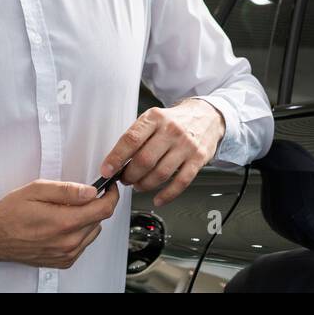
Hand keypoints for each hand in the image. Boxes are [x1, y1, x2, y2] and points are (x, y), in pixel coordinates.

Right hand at [0, 179, 119, 267]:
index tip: (108, 187)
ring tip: (67, 211)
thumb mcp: (36, 190)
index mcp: (64, 222)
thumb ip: (66, 190)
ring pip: (93, 232)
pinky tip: (62, 225)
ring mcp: (67, 254)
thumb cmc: (11, 213)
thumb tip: (90, 191)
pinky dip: (79, 233)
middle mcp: (68, 242)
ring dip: (87, 219)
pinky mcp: (63, 261)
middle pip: (100, 220)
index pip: (103, 209)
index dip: (110, 195)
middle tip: (79, 196)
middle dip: (94, 205)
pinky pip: (83, 244)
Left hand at [99, 99, 224, 207]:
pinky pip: (180, 182)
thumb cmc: (175, 121)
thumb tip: (115, 161)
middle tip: (125, 179)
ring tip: (139, 185)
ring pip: (160, 174)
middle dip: (130, 175)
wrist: (206, 116)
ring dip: (145, 185)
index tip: (107, 170)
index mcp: (155, 118)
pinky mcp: (198, 159)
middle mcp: (171, 130)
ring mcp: (186, 145)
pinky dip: (167, 195)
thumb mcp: (153, 119)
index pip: (131, 140)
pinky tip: (158, 198)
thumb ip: (136, 137)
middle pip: (144, 160)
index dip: (116, 158)